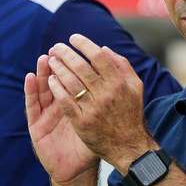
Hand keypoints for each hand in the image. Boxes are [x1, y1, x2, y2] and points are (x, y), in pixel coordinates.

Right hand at [25, 54, 97, 184]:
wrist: (76, 171)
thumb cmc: (91, 146)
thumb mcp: (102, 121)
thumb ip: (107, 102)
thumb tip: (118, 78)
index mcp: (75, 102)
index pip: (72, 78)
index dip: (72, 63)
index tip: (76, 46)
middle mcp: (58, 106)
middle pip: (55, 80)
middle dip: (56, 64)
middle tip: (57, 48)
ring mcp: (45, 115)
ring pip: (41, 89)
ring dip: (41, 73)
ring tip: (43, 58)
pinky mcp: (35, 126)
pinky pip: (32, 106)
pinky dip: (30, 91)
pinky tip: (29, 78)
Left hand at [45, 34, 154, 171]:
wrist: (129, 147)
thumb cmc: (131, 113)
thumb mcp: (135, 87)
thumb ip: (122, 66)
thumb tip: (103, 49)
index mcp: (119, 83)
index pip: (98, 56)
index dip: (83, 44)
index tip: (73, 38)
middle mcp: (106, 94)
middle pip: (81, 67)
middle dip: (65, 54)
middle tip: (56, 46)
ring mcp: (93, 109)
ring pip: (70, 82)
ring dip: (58, 68)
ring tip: (51, 60)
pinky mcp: (82, 122)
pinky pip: (65, 101)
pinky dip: (56, 88)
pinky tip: (51, 80)